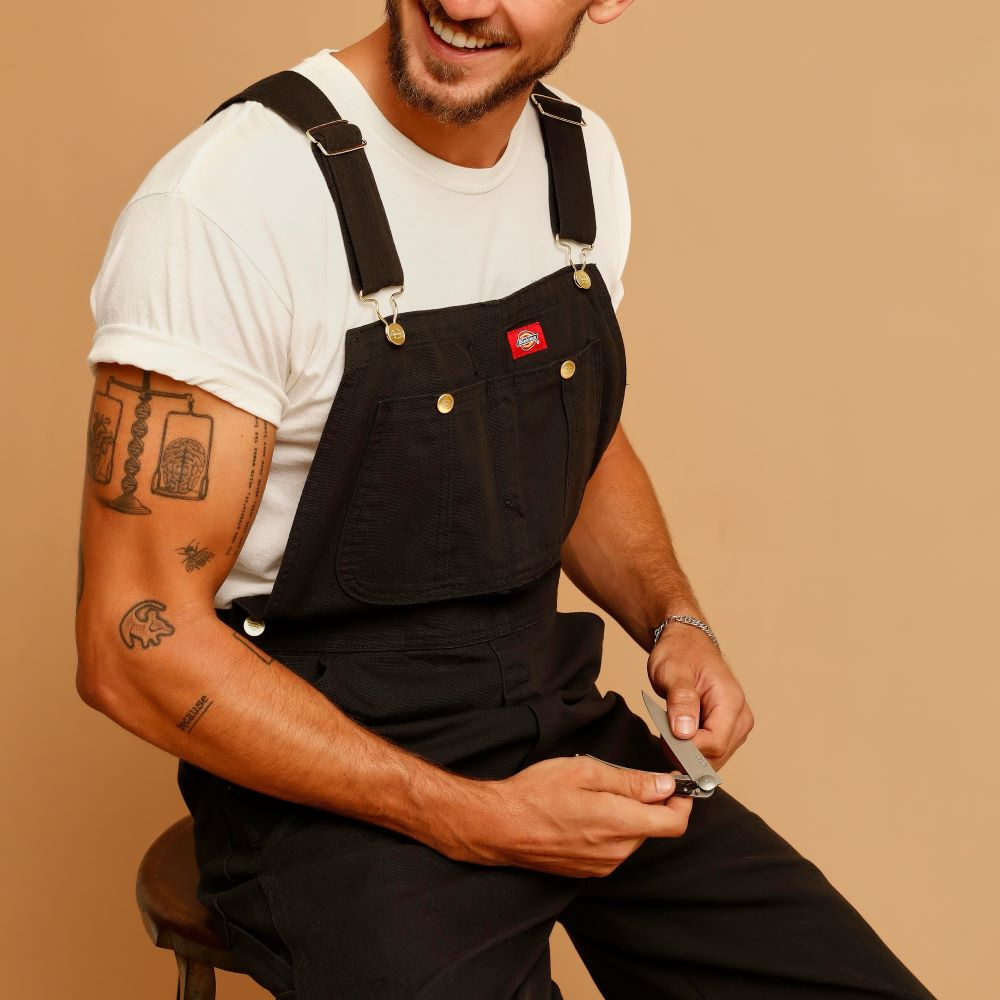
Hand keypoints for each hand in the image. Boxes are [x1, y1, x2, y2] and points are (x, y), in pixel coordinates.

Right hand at [443, 755, 691, 877]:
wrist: (498, 826)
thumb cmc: (535, 793)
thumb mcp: (584, 772)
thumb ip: (630, 781)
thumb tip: (664, 785)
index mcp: (619, 823)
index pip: (675, 823)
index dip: (682, 802)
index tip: (676, 785)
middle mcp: (616, 852)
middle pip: (653, 828)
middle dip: (649, 804)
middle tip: (624, 781)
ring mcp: (601, 865)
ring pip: (632, 838)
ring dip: (627, 817)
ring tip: (595, 796)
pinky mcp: (588, 871)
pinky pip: (613, 849)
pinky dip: (610, 830)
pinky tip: (584, 814)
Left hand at [647, 623, 753, 769]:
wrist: (686, 644)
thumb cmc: (681, 653)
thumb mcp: (673, 671)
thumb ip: (680, 701)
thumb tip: (684, 733)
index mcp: (731, 700)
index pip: (715, 743)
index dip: (688, 749)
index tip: (665, 739)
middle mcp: (740, 716)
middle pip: (716, 755)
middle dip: (687, 754)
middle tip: (663, 736)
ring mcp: (737, 725)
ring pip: (714, 759)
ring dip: (688, 753)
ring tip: (671, 730)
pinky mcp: (728, 730)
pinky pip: (712, 752)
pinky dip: (692, 751)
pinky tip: (679, 735)